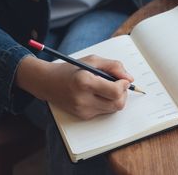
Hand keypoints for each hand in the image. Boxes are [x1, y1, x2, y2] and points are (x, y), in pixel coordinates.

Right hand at [15, 55, 132, 119]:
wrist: (48, 82)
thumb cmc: (71, 69)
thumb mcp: (92, 60)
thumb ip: (113, 66)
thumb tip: (129, 78)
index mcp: (85, 82)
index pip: (115, 91)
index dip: (124, 86)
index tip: (124, 80)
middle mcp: (83, 99)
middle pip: (117, 104)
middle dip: (123, 94)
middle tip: (119, 85)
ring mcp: (82, 110)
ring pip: (112, 109)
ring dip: (116, 99)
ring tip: (108, 88)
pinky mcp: (83, 116)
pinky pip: (104, 112)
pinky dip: (106, 103)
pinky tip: (98, 94)